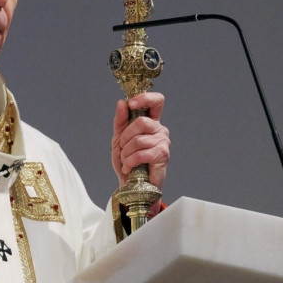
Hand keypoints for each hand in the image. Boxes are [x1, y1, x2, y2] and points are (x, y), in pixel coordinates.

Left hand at [111, 92, 169, 208]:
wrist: (131, 185)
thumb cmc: (128, 162)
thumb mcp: (119, 139)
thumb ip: (120, 121)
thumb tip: (122, 102)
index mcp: (150, 122)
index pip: (156, 101)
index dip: (145, 98)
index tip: (131, 104)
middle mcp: (159, 130)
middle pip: (142, 121)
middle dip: (126, 136)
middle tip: (122, 148)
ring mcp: (163, 142)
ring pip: (139, 139)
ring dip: (126, 152)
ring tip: (126, 160)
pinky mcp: (162, 156)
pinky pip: (142, 153)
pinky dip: (130, 161)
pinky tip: (129, 168)